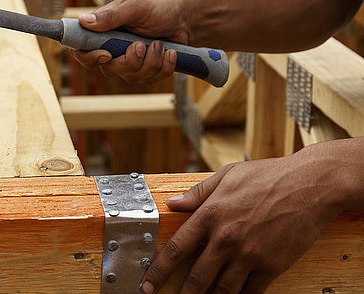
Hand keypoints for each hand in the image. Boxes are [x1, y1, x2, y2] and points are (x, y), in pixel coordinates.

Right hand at [70, 0, 189, 83]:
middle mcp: (112, 49)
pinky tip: (170, 53)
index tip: (106, 54)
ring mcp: (129, 62)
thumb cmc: (158, 8)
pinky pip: (150, 79)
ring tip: (160, 44)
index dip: (88, 58)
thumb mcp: (135, 6)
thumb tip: (83, 20)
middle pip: (107, 69)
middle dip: (128, 61)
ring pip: (131, 76)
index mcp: (103, 31)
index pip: (81, 51)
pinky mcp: (145, 71)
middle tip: (142, 45)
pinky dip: (164, 66)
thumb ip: (110, 15)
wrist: (185, 19)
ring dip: (151, 61)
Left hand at [141, 144, 352, 293]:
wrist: (310, 185)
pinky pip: (250, 292)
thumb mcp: (227, 176)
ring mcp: (249, 254)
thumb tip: (172, 203)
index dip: (159, 270)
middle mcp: (226, 237)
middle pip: (196, 276)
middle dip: (181, 293)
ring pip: (222, 289)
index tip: (147, 284)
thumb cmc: (268, 176)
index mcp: (211, 214)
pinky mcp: (271, 265)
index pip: (177, 248)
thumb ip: (198, 193)